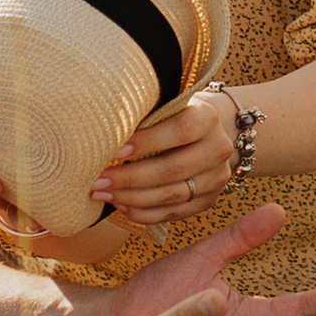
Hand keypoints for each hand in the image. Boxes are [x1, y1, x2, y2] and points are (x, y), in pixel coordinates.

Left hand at [92, 85, 239, 222]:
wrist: (215, 130)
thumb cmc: (179, 112)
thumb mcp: (169, 102)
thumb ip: (146, 114)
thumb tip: (104, 130)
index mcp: (208, 118)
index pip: (181, 130)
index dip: (148, 142)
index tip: (116, 151)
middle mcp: (218, 149)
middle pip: (173, 169)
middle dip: (130, 178)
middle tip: (98, 181)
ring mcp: (216, 178)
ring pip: (171, 195)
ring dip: (131, 197)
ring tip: (102, 194)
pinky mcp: (209, 200)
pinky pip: (173, 213)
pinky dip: (144, 212)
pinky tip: (121, 205)